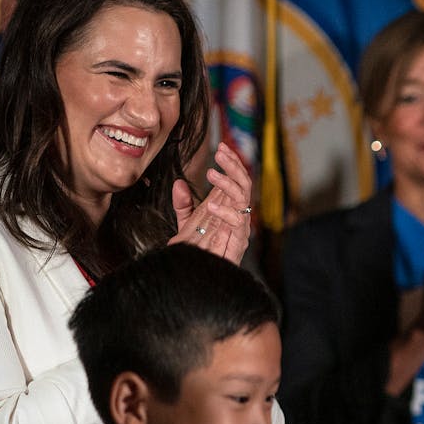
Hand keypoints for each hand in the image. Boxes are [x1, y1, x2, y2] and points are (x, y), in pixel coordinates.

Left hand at [171, 142, 254, 262]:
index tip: (221, 147)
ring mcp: (240, 226)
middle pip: (244, 183)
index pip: (235, 178)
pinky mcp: (239, 240)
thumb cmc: (199, 250)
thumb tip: (179, 183)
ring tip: (212, 175)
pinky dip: (225, 212)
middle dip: (234, 166)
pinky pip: (238, 221)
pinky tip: (211, 207)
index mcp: (227, 205)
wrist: (199, 276)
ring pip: (244, 197)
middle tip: (221, 153)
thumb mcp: (186, 223)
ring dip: (230, 183)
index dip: (231, 162)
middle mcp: (236, 212)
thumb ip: (183, 204)